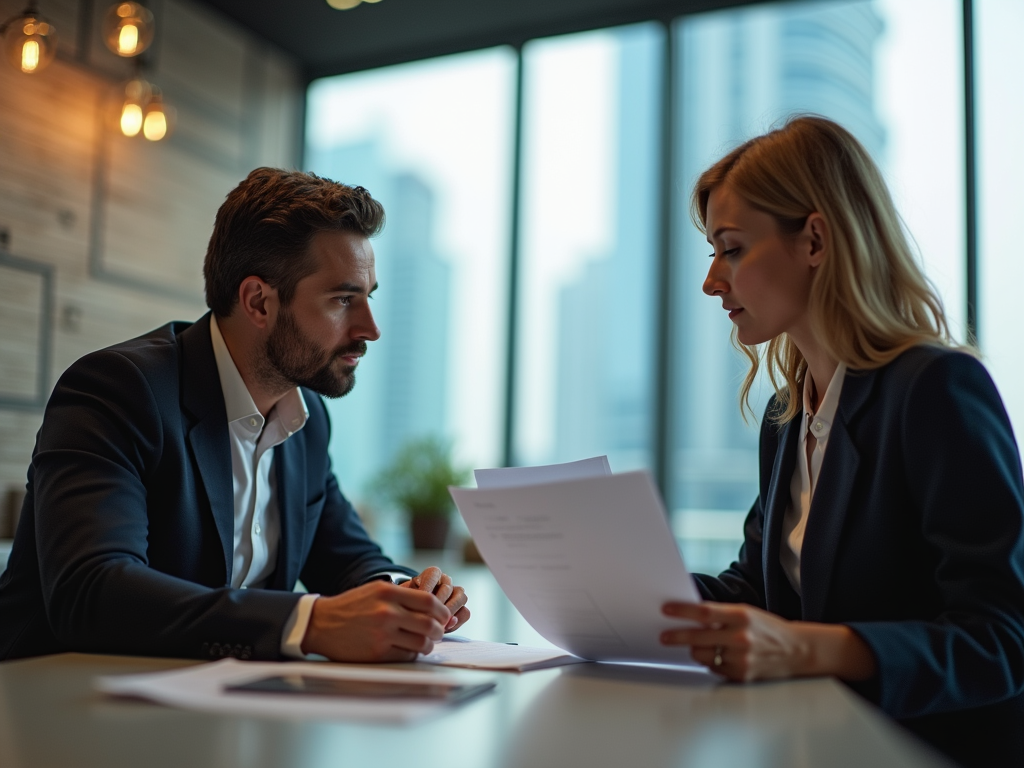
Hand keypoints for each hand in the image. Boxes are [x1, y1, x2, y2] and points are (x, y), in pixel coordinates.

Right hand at [301, 580, 449, 661]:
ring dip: (428, 645)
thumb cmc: (352, 606)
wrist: (321, 623)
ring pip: (421, 643)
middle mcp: (387, 612)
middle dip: (439, 631)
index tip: (444, 616)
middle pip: (430, 624)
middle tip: (438, 632)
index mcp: (388, 593)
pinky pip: (406, 656)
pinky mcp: (377, 653)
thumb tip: (433, 604)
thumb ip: (403, 595)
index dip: (442, 611)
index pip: (429, 602)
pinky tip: (408, 650)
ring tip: (425, 643)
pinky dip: (412, 654)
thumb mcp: (376, 589)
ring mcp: (382, 634)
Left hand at [400, 566, 470, 632]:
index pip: (433, 574)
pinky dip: (457, 621)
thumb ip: (413, 601)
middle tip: (428, 615)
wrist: (411, 615)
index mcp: (432, 574)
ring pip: (461, 597)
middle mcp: (446, 581)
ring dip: (449, 611)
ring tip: (438, 622)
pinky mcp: (462, 609)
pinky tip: (445, 627)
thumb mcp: (404, 599)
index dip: (426, 587)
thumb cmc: (406, 605)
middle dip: (438, 603)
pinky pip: (465, 613)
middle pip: (448, 588)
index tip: (416, 600)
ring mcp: (456, 594)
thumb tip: (427, 608)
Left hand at [660, 601, 875, 681]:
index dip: (682, 611)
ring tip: (696, 645)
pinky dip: (711, 661)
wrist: (796, 650)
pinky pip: (714, 668)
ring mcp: (741, 659)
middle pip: (699, 637)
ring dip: (695, 649)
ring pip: (703, 655)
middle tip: (664, 635)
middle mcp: (741, 637)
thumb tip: (689, 614)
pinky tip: (717, 655)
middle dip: (677, 636)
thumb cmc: (767, 628)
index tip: (666, 610)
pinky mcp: (741, 675)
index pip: (704, 612)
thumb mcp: (746, 612)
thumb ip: (720, 614)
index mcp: (741, 616)